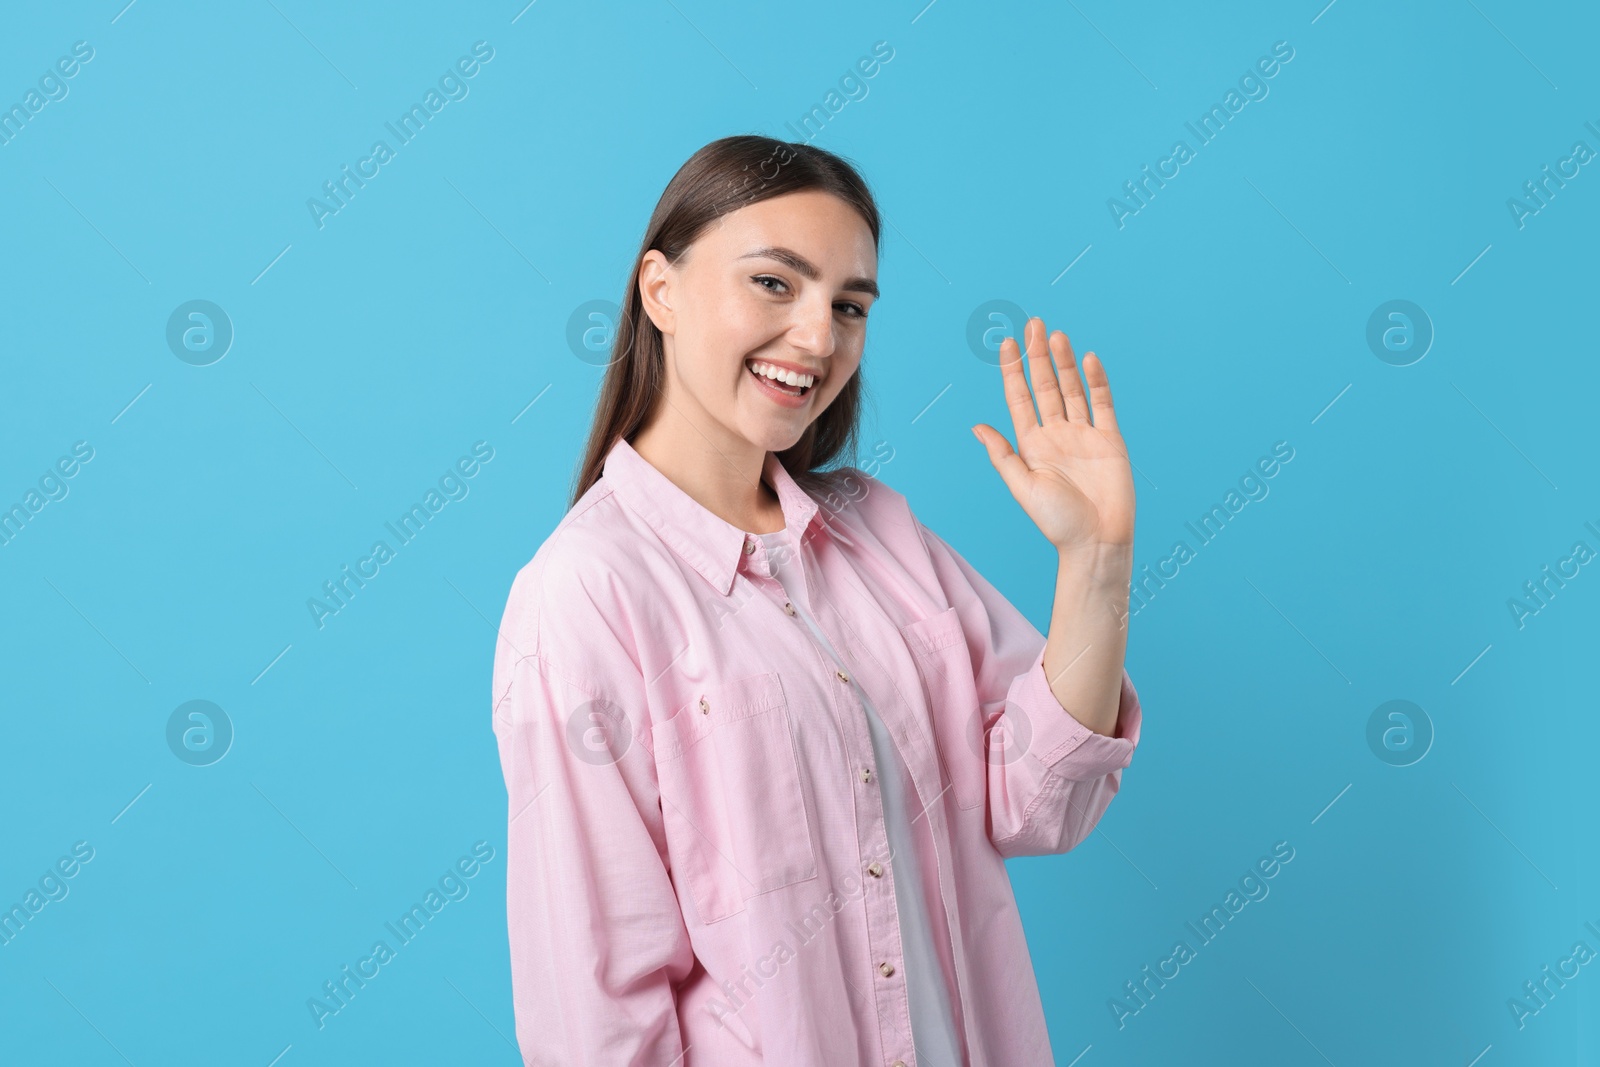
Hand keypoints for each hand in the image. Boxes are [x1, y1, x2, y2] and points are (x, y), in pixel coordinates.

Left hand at [971, 317, 1134, 551]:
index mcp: (1031, 445)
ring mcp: (1084, 435)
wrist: (1097, 542)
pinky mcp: (1110, 439)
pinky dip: (1096, 381)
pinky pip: (1102, 404)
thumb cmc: (1058, 523)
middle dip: (1038, 356)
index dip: (1014, 371)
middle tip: (1034, 325)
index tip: (1008, 343)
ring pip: (1073, 389)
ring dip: (1065, 362)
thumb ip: (1002, 456)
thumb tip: (977, 427)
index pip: (1020, 399)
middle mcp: (1056, 434)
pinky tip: (1088, 359)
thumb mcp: (1023, 488)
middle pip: (1046, 387)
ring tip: (1056, 335)